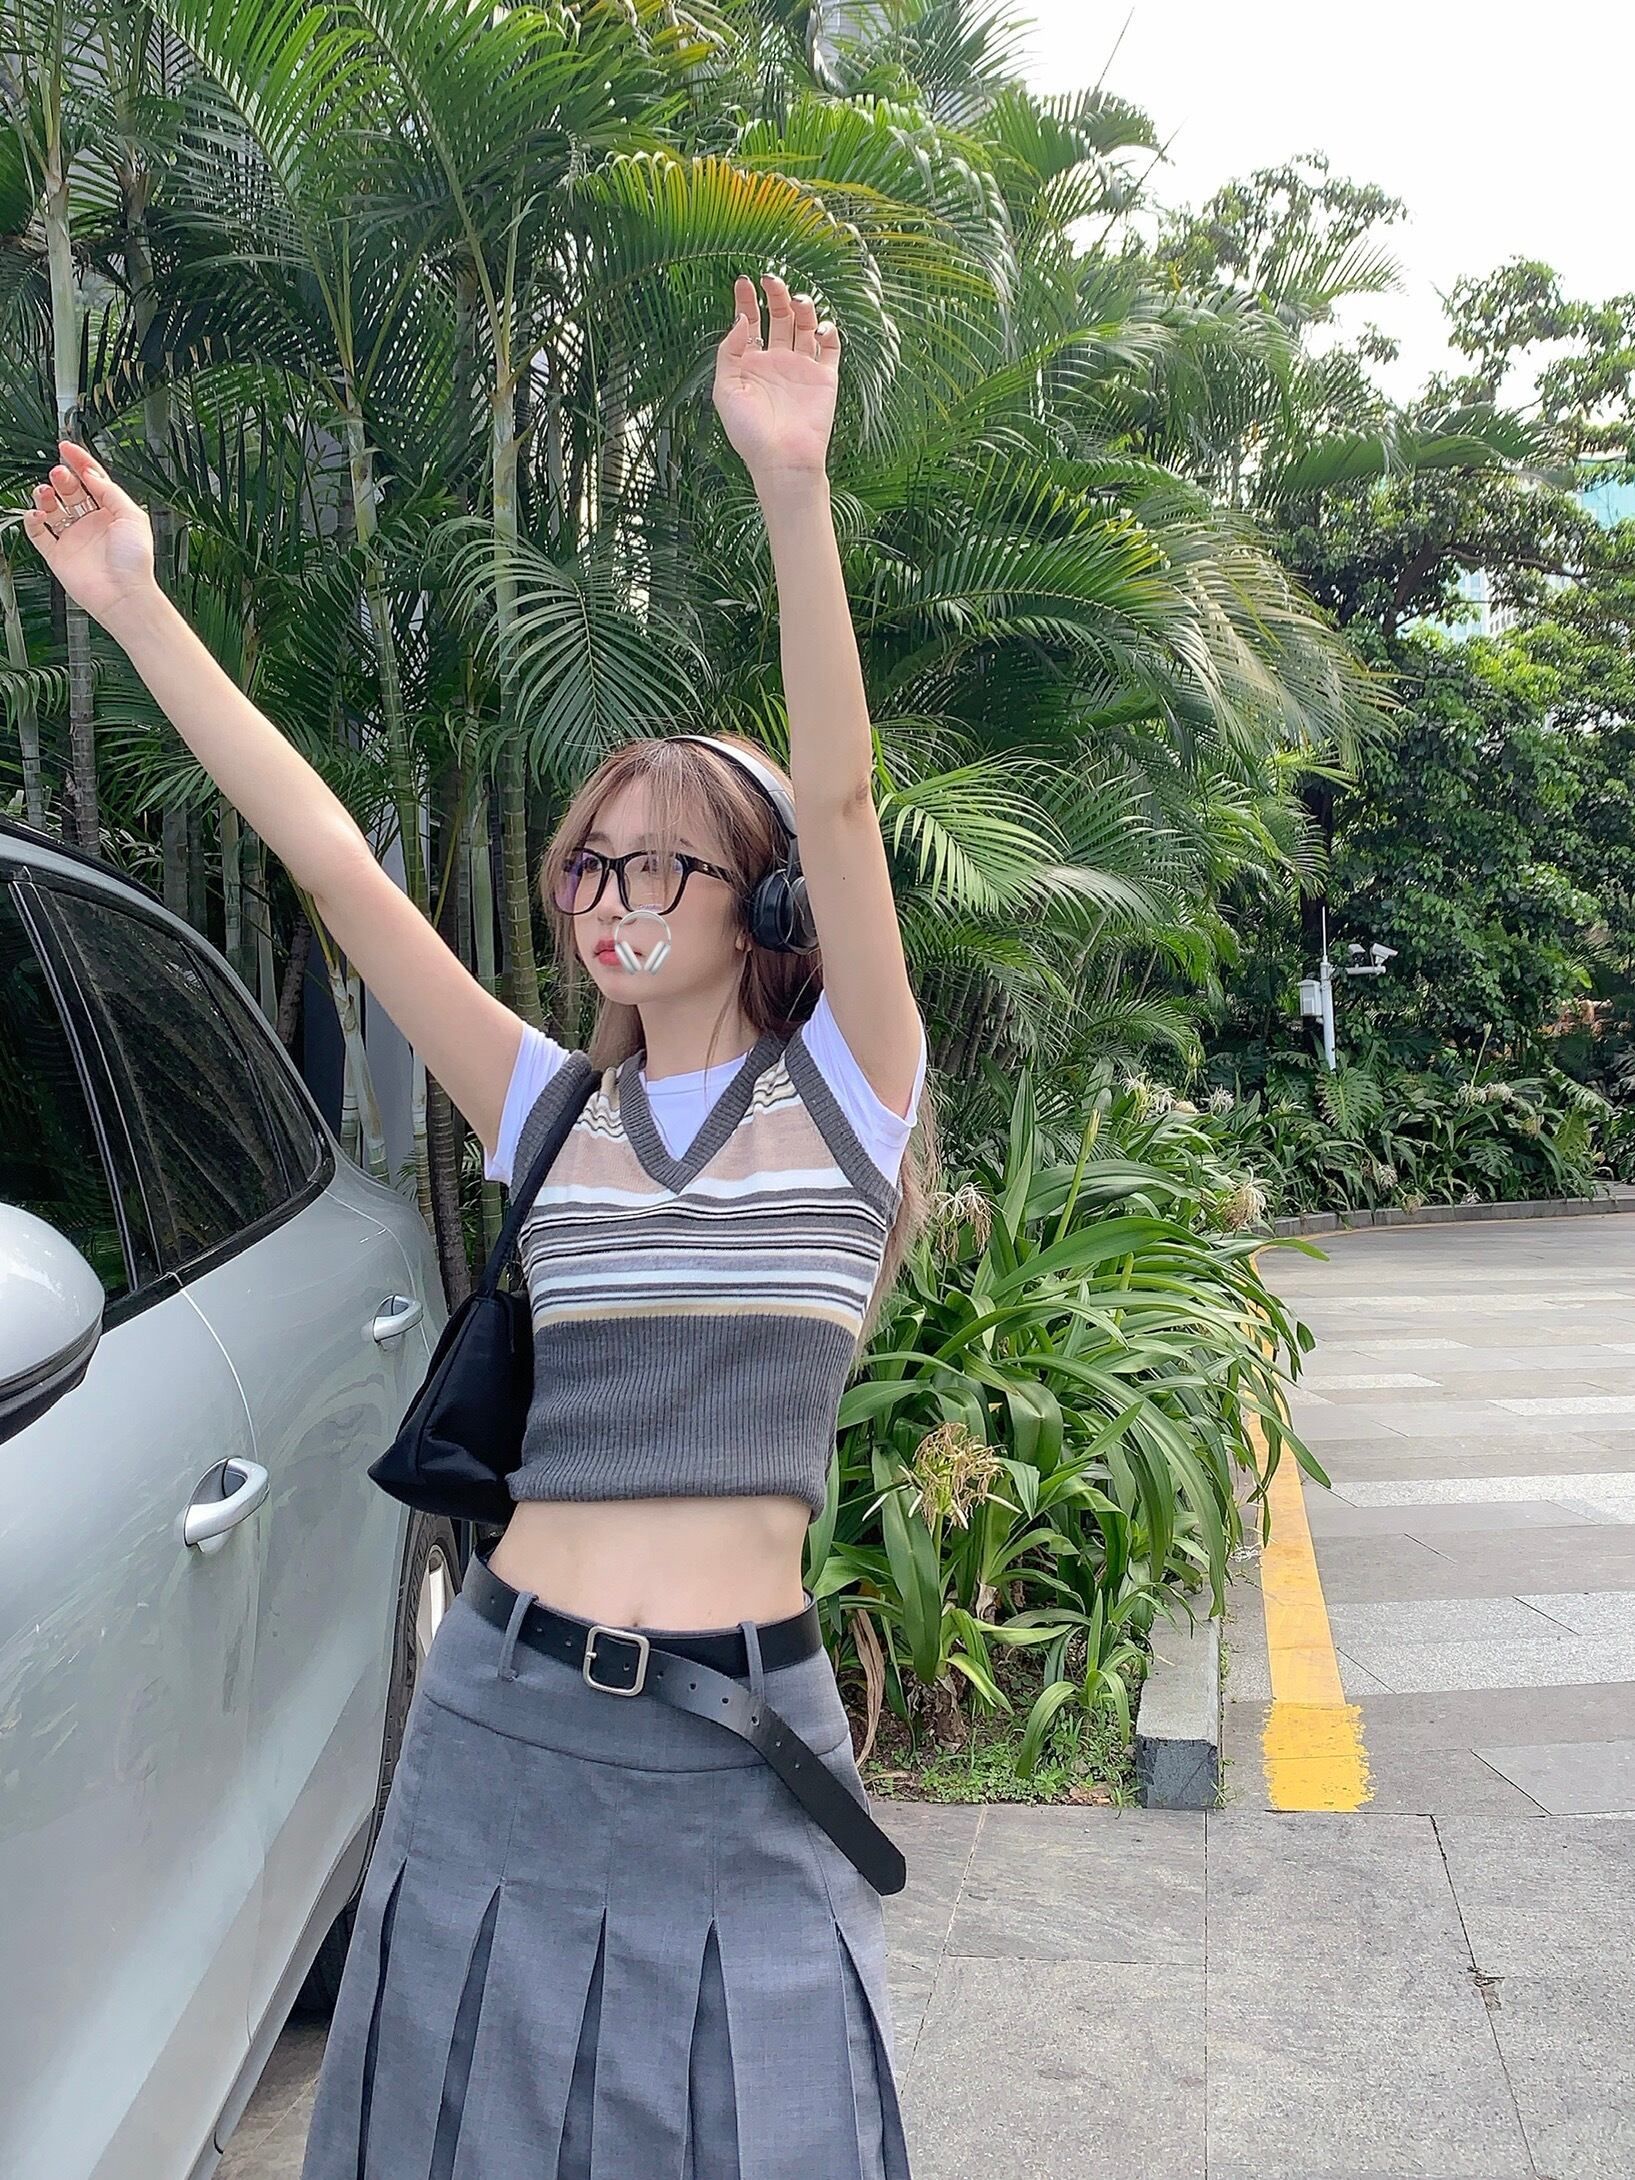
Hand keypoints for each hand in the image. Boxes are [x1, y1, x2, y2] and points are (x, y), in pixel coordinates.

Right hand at [21, 440, 157, 629]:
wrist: (124, 594)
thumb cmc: (134, 561)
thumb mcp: (132, 516)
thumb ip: (111, 491)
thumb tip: (91, 474)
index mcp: (111, 513)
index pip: (92, 480)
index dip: (80, 462)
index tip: (67, 448)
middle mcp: (91, 524)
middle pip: (70, 491)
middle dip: (63, 478)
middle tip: (59, 473)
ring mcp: (73, 539)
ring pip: (51, 509)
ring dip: (45, 496)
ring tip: (46, 491)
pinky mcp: (58, 554)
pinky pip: (38, 534)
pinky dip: (33, 521)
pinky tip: (37, 513)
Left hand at [712, 271, 838, 491]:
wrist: (782, 459)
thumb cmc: (750, 433)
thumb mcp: (725, 390)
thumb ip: (728, 352)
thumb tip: (739, 320)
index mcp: (752, 365)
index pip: (750, 323)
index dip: (746, 301)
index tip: (743, 282)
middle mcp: (778, 362)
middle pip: (779, 317)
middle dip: (775, 295)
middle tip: (771, 279)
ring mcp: (802, 368)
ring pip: (805, 326)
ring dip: (802, 307)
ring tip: (797, 300)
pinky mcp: (824, 378)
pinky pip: (831, 347)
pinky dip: (829, 330)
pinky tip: (820, 328)